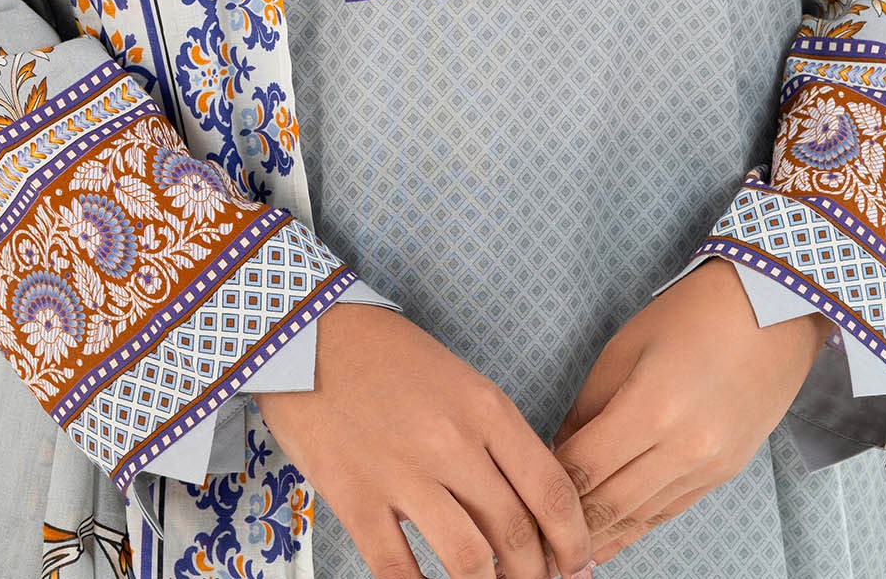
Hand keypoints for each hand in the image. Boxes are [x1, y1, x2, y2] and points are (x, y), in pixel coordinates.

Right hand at [255, 302, 594, 578]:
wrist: (307, 332)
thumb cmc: (384, 353)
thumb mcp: (456, 378)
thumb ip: (490, 435)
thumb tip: (523, 501)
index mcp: (485, 408)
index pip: (552, 489)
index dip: (573, 539)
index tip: (578, 564)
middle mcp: (454, 444)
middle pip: (518, 533)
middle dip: (537, 574)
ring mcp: (404, 474)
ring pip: (471, 562)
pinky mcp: (357, 498)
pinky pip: (400, 572)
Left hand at [546, 257, 831, 565]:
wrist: (772, 310)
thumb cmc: (691, 315)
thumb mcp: (624, 348)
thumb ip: (588, 406)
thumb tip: (560, 450)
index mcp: (651, 409)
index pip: (584, 468)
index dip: (549, 486)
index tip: (523, 492)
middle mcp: (684, 448)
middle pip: (611, 504)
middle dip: (568, 525)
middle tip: (534, 535)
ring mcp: (709, 466)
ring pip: (642, 517)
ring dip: (602, 538)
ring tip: (564, 553)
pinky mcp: (725, 472)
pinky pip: (671, 510)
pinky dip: (638, 527)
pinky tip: (612, 539)